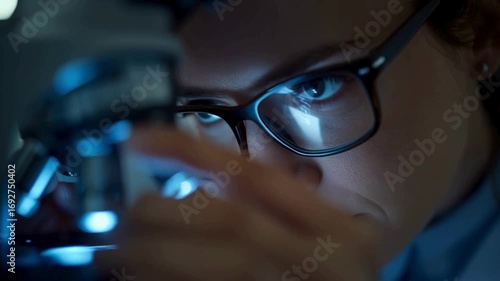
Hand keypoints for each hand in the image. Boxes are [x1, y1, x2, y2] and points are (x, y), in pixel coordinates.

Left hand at [96, 125, 381, 280]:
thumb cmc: (335, 278)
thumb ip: (282, 207)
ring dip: (149, 257)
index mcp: (333, 229)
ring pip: (206, 267)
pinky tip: (137, 278)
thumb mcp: (329, 238)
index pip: (253, 176)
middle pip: (227, 221)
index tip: (138, 139)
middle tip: (123, 215)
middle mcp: (315, 259)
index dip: (189, 151)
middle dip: (163, 214)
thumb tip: (204, 181)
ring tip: (112, 251)